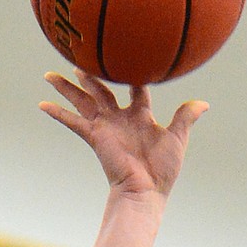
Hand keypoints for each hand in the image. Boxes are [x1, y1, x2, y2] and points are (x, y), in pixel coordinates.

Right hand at [40, 71, 205, 200]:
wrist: (145, 190)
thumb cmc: (163, 169)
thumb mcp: (177, 138)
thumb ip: (185, 117)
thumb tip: (204, 103)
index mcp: (140, 116)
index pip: (135, 87)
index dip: (133, 73)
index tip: (128, 56)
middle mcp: (119, 118)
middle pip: (101, 91)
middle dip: (89, 76)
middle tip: (78, 60)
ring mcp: (105, 127)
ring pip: (83, 101)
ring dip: (67, 88)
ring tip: (50, 74)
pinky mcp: (94, 137)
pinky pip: (73, 121)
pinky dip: (58, 113)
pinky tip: (42, 104)